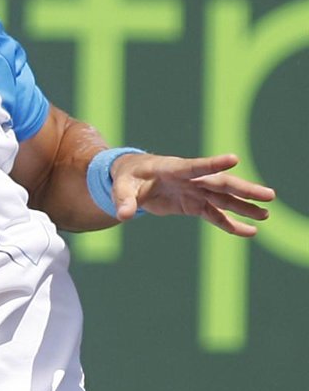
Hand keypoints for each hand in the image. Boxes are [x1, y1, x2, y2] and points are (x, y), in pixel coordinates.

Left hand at [111, 152, 274, 235]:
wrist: (132, 179)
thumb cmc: (126, 177)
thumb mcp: (121, 186)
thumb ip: (124, 200)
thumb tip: (124, 215)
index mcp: (172, 168)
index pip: (195, 166)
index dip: (213, 163)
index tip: (234, 159)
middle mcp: (189, 179)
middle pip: (220, 184)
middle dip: (244, 190)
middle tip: (269, 195)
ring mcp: (194, 191)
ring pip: (223, 199)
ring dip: (244, 207)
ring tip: (266, 213)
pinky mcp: (194, 204)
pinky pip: (215, 215)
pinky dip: (230, 224)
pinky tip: (249, 231)